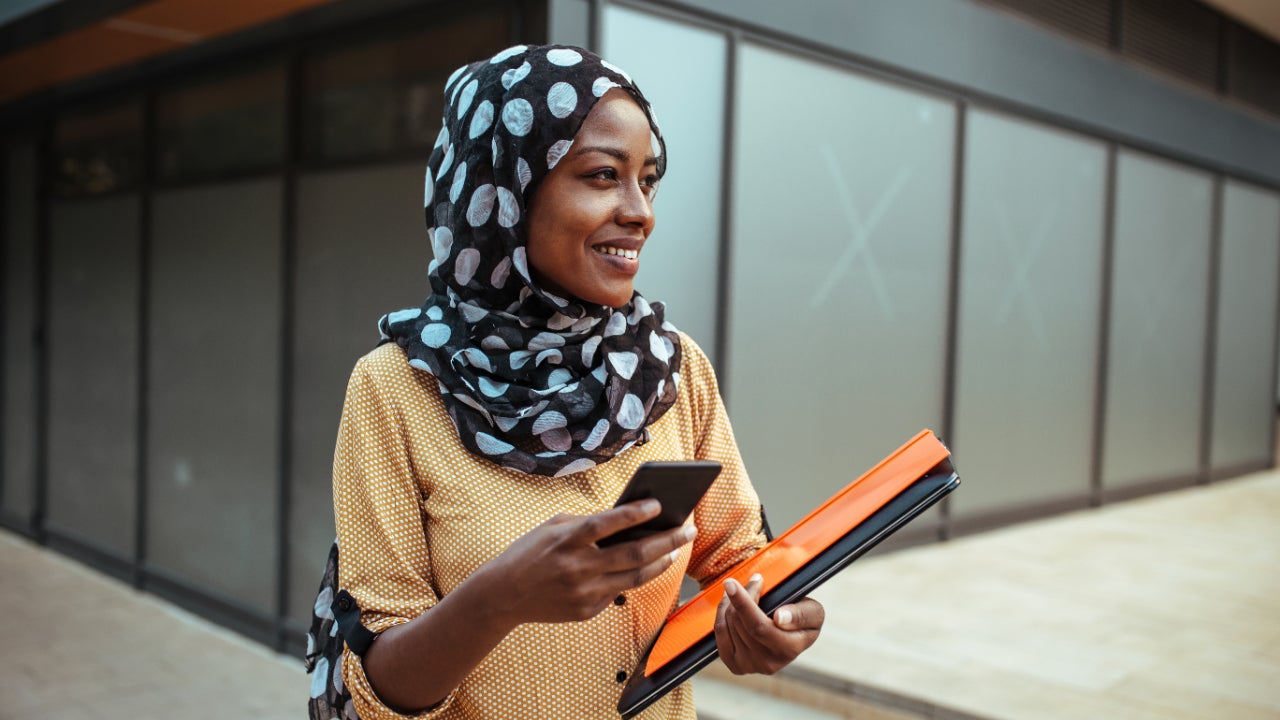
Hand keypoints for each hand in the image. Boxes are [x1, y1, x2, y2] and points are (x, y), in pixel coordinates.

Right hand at [483, 499, 696, 625]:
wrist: (502, 594)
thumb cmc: (530, 552)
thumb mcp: (553, 527)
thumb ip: (587, 523)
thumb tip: (627, 520)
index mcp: (568, 539)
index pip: (609, 523)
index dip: (636, 513)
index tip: (659, 504)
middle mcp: (578, 567)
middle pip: (635, 553)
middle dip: (668, 540)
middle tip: (688, 529)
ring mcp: (584, 592)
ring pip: (636, 578)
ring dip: (661, 562)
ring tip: (676, 549)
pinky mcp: (586, 611)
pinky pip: (618, 593)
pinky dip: (634, 578)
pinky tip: (647, 566)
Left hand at [713, 573, 823, 674]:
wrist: (791, 639)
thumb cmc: (802, 620)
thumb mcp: (813, 612)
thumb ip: (801, 614)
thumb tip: (780, 618)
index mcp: (788, 650)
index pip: (759, 626)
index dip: (743, 604)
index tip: (731, 583)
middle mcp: (767, 663)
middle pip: (740, 622)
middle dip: (740, 596)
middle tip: (751, 581)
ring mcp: (749, 666)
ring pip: (727, 625)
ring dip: (730, 602)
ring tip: (741, 591)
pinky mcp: (734, 664)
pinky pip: (719, 633)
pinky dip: (722, 614)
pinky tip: (730, 604)